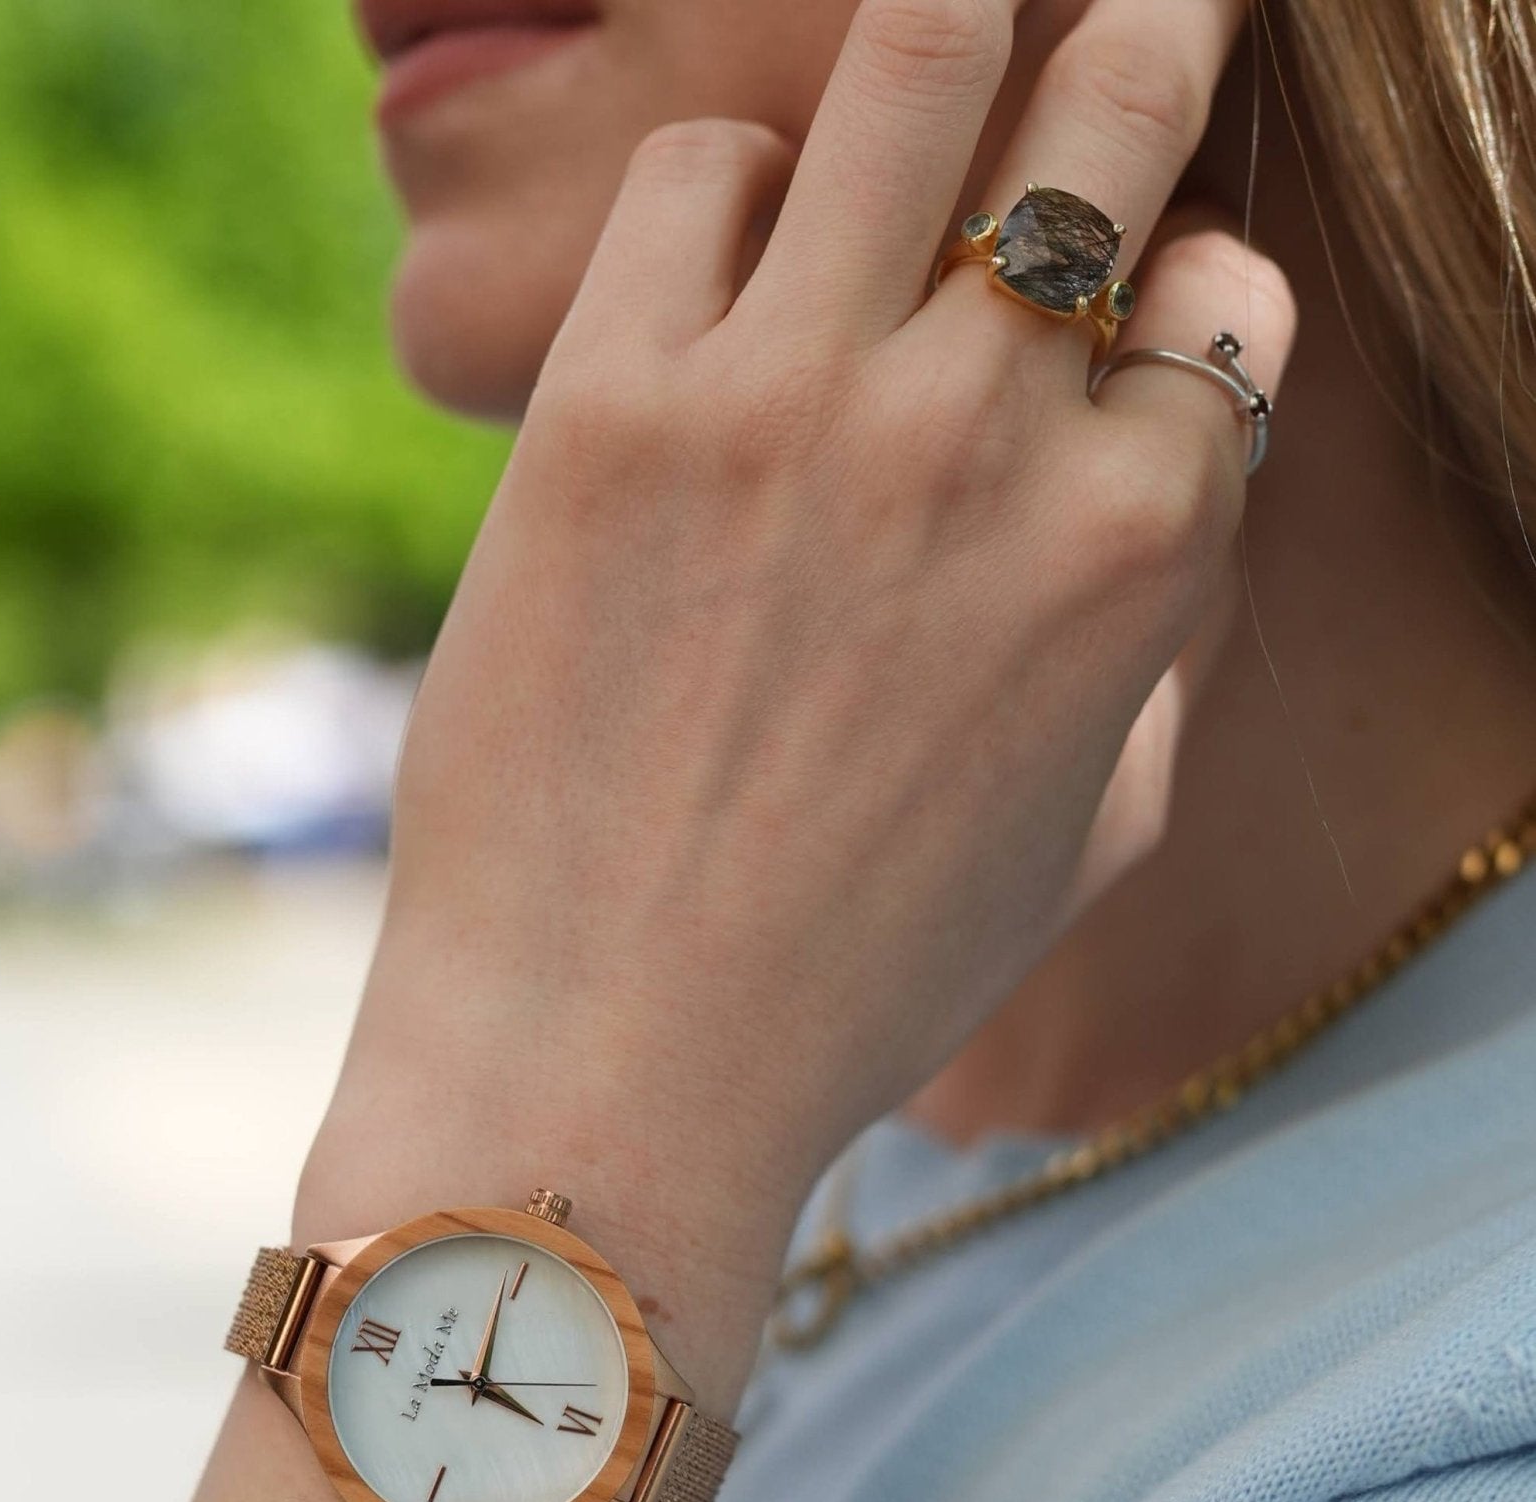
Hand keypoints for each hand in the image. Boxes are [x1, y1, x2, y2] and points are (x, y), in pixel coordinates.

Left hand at [307, 0, 1292, 1399]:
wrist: (610, 1058)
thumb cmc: (854, 979)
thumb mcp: (1086, 838)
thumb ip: (1155, 651)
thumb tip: (1163, 500)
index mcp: (1142, 542)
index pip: (1229, 297)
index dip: (1191, 284)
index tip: (1140, 295)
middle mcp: (989, 432)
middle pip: (1114, 107)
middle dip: (1144, 27)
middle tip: (1137, 2)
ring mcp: (793, 401)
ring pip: (912, 64)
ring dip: (941, 29)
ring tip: (937, 32)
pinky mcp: (610, 406)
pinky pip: (693, 180)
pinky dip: (724, 194)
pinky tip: (717, 270)